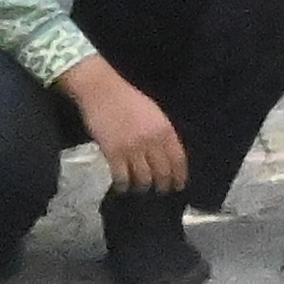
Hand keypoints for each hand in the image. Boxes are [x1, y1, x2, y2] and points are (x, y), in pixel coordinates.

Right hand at [65, 61, 188, 192]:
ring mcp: (132, 148)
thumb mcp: (154, 113)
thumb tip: (168, 155)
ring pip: (144, 178)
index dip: (179, 176)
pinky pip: (122, 177)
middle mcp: (152, 141)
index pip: (178, 159)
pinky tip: (123, 186)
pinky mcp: (113, 153)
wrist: (103, 92)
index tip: (179, 185)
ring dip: (143, 186)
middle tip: (161, 191)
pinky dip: (124, 185)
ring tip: (141, 188)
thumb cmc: (128, 100)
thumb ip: (162, 133)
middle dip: (163, 185)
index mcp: (165, 129)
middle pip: (163, 172)